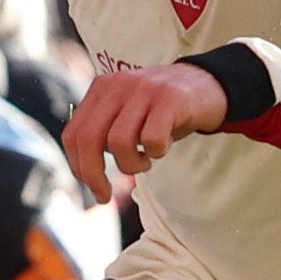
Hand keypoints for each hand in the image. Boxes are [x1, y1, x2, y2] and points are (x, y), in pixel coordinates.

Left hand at [61, 60, 229, 199]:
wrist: (207, 84)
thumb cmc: (163, 110)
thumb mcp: (127, 114)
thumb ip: (105, 133)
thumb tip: (86, 173)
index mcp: (101, 89)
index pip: (73, 133)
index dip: (78, 166)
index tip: (93, 186)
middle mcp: (117, 85)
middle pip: (89, 139)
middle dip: (94, 175)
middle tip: (105, 195)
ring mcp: (143, 89)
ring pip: (119, 142)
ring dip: (132, 164)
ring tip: (145, 160)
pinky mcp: (169, 98)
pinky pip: (152, 139)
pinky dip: (156, 152)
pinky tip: (163, 147)